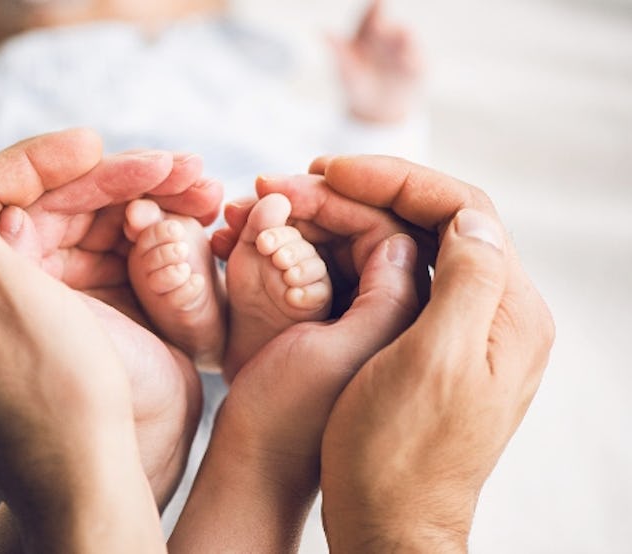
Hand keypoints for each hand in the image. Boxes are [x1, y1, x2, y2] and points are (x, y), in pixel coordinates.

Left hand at [0, 130, 222, 506]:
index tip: (94, 142)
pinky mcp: (63, 340)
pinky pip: (99, 276)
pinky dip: (140, 249)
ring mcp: (22, 325)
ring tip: (198, 191)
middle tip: (179, 168)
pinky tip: (182, 228)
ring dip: (139, 212)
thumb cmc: (52, 397)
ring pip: (80, 243)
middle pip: (45, 218)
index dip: (41, 162)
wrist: (94, 485)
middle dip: (114, 186)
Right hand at [261, 155, 554, 550]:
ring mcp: (456, 330)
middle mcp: (490, 315)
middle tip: (299, 181)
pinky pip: (392, 279)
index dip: (396, 178)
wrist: (387, 524)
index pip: (462, 209)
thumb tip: (470, 216)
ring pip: (407, 246)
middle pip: (434, 222)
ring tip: (290, 206)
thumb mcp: (437, 362)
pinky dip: (350, 254)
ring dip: (350, 219)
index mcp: (506, 313)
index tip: (331, 171)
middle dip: (366, 193)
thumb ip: (466, 280)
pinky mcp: (423, 347)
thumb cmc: (401, 454)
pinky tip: (309, 247)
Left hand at [328, 0, 422, 122]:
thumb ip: (337, 49)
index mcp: (369, 32)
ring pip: (406, 39)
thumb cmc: (356, 84)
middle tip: (378, 26)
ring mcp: (404, 51)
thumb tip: (321, 30)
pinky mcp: (416, 67)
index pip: (371, 16)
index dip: (375, 8)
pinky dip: (413, 60)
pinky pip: (417, 61)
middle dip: (387, 27)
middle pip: (389, 26)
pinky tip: (406, 61)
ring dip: (403, 39)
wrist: (375, 110)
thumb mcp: (346, 69)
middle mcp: (389, 37)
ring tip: (400, 37)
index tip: (377, 1)